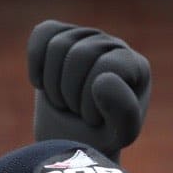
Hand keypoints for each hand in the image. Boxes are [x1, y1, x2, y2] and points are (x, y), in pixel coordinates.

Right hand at [27, 19, 150, 160]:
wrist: (74, 138)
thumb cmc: (101, 136)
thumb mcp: (121, 134)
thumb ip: (124, 110)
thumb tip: (102, 79)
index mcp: (136, 66)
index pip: (107, 68)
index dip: (90, 100)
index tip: (94, 120)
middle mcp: (115, 45)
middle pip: (80, 54)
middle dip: (70, 93)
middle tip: (76, 112)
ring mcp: (88, 36)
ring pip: (58, 45)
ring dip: (53, 84)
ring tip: (64, 100)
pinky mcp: (61, 34)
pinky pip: (42, 34)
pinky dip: (36, 63)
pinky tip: (43, 84)